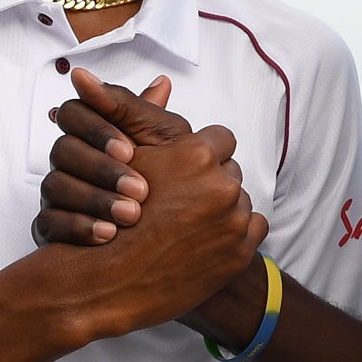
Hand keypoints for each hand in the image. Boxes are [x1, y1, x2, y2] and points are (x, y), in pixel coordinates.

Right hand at [33, 72, 273, 346]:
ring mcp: (234, 221)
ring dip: (222, 211)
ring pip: (241, 202)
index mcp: (196, 156)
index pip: (221, 139)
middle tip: (185, 202)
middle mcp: (221, 185)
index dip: (202, 155)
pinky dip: (235, 236)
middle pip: (230, 172)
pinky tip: (205, 243)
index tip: (186, 170)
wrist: (107, 283)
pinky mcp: (240, 253)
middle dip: (212, 183)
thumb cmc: (111, 217)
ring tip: (191, 226)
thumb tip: (162, 79)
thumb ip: (144, 116)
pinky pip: (253, 230)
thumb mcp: (125, 159)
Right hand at [34, 71, 190, 245]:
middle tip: (139, 189)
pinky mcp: (51, 225)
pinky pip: (48, 222)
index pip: (75, 113)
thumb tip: (161, 82)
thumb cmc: (166, 177)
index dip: (98, 129)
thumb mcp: (165, 144)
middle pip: (63, 149)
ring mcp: (57, 191)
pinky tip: (107, 233)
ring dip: (94, 199)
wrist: (167, 228)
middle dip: (102, 169)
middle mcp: (70, 159)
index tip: (130, 151)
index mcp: (92, 131)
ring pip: (56, 185)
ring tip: (130, 215)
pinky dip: (77, 227)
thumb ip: (155, 117)